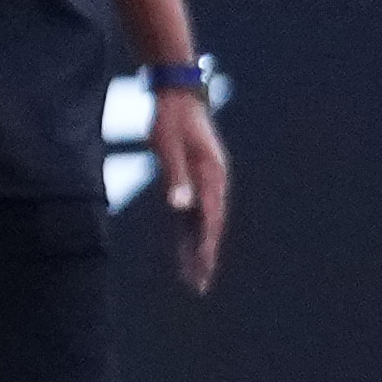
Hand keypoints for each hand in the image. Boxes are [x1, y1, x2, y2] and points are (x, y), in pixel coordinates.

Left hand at [154, 89, 229, 294]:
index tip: (201, 269)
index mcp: (211, 176)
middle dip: (204, 257)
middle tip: (197, 286)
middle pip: (210, 226)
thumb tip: (180, 207)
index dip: (205, 246)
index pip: (210, 219)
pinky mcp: (197, 177)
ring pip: (203, 221)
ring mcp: (207, 180)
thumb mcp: (167, 147)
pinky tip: (184, 248)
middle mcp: (214, 181)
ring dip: (197, 248)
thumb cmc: (169, 120)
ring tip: (191, 277)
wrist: (176, 95)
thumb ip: (175, 178)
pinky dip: (190, 231)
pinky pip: (195, 210)